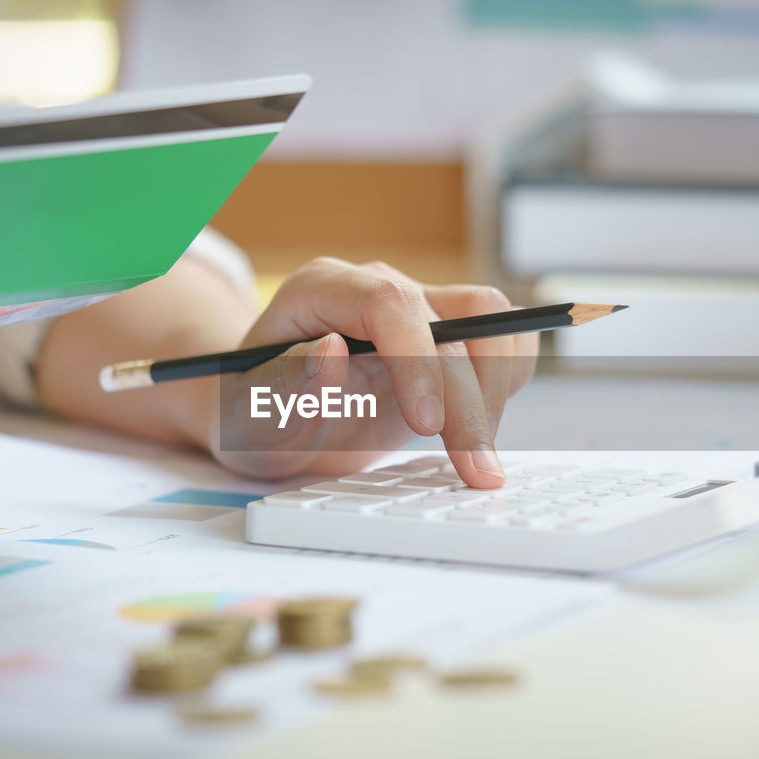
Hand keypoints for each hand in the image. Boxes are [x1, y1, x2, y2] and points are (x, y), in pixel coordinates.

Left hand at [205, 257, 537, 486]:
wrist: (272, 417)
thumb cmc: (256, 415)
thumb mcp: (251, 417)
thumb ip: (284, 389)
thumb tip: (330, 353)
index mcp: (320, 292)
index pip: (387, 304)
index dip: (418, 361)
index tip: (427, 425)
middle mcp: (376, 288)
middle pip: (450, 322)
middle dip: (469, 402)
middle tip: (475, 470)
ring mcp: (418, 306)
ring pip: (491, 319)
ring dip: (497, 389)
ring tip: (478, 456)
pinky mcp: (449, 333)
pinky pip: (503, 338)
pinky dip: (507, 381)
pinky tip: (482, 429)